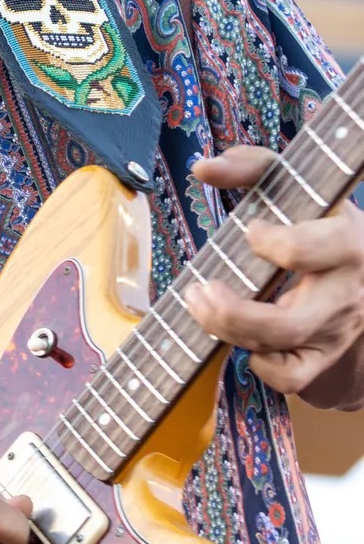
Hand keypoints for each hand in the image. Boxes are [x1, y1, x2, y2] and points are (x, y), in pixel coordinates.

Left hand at [187, 145, 363, 401]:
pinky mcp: (323, 357)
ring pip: (281, 354)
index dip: (269, 243)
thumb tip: (202, 168)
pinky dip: (259, 364)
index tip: (250, 231)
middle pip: (286, 324)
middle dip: (230, 314)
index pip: (305, 252)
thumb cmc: (319, 217)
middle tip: (197, 289)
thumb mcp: (299, 183)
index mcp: (346, 244)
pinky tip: (240, 338)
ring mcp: (334, 333)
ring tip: (199, 305)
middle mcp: (344, 296)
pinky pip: (291, 379)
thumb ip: (249, 164)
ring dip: (229, 333)